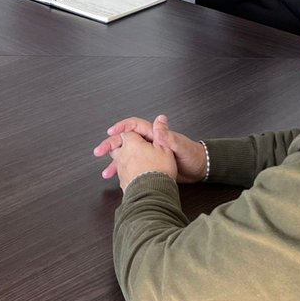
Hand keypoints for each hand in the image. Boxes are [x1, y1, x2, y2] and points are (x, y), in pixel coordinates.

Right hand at [93, 114, 207, 186]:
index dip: (121, 127)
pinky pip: (132, 167)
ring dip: (115, 162)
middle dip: (111, 145)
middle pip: (125, 141)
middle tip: (99, 151)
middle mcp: (149, 142)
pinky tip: (118, 180)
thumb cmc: (192, 155)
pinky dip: (124, 173)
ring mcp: (148, 154)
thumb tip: (160, 120)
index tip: (110, 133)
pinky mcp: (149, 165)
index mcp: (155, 134)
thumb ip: (169, 136)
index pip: (134, 126)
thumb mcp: (180, 146)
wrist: (200, 170)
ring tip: (106, 172)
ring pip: (126, 155)